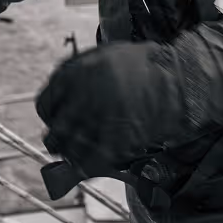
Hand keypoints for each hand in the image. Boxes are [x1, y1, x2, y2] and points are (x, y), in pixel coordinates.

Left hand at [35, 41, 190, 171]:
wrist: (177, 77)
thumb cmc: (142, 64)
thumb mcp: (104, 54)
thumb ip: (78, 70)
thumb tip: (58, 93)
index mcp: (76, 73)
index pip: (44, 104)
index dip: (47, 116)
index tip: (52, 121)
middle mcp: (83, 96)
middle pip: (55, 130)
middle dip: (56, 140)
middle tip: (59, 143)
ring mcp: (101, 118)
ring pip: (70, 148)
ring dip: (69, 155)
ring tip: (72, 156)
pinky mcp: (119, 138)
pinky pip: (92, 161)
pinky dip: (85, 167)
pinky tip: (85, 167)